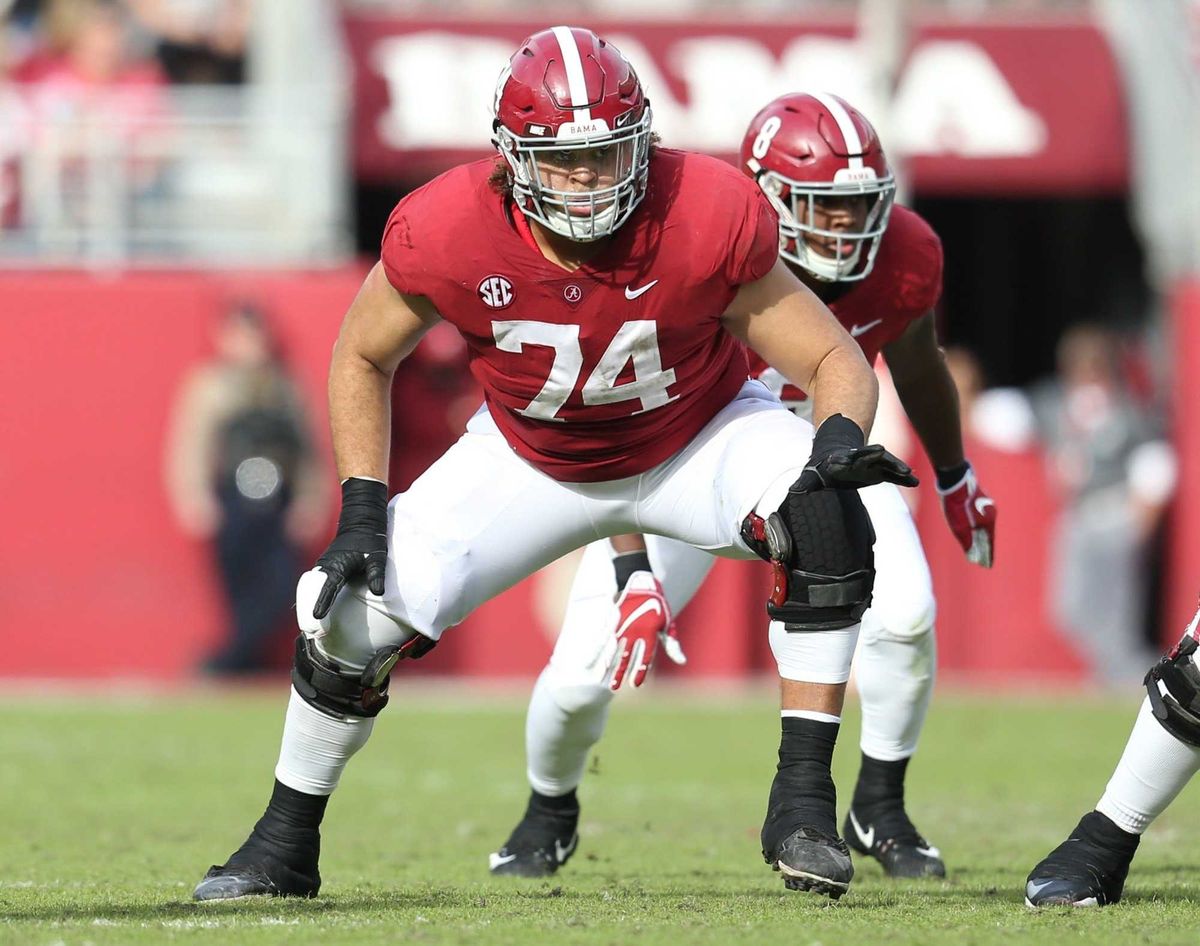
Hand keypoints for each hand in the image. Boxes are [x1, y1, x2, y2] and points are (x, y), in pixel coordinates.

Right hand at [313, 477, 388, 618]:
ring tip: (308, 631)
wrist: (361, 523)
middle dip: (309, 612)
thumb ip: (377, 573)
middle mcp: (325, 567)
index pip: (328, 587)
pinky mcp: (322, 572)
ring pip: (307, 591)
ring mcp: (321, 569)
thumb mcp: (377, 555)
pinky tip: (307, 618)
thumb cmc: (370, 540)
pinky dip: (307, 602)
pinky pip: (310, 589)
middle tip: (313, 633)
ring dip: (305, 609)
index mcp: (337, 564)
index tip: (317, 617)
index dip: (322, 602)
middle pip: (311, 592)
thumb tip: (379, 592)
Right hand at [608, 572, 684, 690]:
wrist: (641, 582)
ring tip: (599, 676)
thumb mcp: (668, 624)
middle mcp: (635, 630)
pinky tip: (592, 658)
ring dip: (606, 663)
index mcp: (650, 632)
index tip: (635, 686)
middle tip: (613, 688)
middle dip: (619, 672)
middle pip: (625, 656)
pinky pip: (604, 637)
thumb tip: (682, 662)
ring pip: (612, 648)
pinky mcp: (613, 618)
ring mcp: (622, 624)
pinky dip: (597, 649)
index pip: (644, 657)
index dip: (639, 672)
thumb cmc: (657, 606)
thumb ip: (672, 645)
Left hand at [792, 414, 918, 493]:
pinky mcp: (880, 472)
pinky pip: (894, 475)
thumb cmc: (824, 468)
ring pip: (887, 464)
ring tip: (909, 473)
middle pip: (872, 456)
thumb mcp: (813, 475)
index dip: (859, 456)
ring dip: (897, 468)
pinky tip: (915, 482)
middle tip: (887, 455)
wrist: (836, 460)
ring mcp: (873, 464)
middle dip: (879, 456)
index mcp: (845, 459)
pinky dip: (904, 478)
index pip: (852, 457)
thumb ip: (806, 483)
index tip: (864, 454)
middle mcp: (861, 459)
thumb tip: (794, 491)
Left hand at [938, 463, 995, 566]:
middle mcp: (990, 515)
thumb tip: (970, 554)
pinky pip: (981, 518)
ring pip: (985, 526)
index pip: (990, 542)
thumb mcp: (958, 525)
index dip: (988, 554)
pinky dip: (979, 528)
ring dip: (982, 538)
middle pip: (988, 535)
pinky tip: (974, 532)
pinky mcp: (980, 502)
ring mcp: (986, 507)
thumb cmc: (956, 502)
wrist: (955, 479)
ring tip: (978, 550)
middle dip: (985, 548)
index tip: (988, 565)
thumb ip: (965, 539)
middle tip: (984, 561)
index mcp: (988, 522)